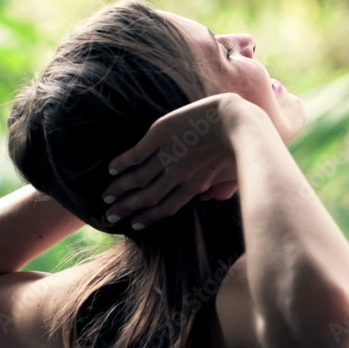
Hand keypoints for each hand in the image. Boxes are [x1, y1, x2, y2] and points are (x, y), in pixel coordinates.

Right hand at [101, 93, 251, 230]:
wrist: (238, 123)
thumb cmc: (242, 149)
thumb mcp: (232, 175)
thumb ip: (219, 189)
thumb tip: (206, 197)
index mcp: (194, 185)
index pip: (166, 207)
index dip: (149, 217)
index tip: (134, 225)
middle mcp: (177, 174)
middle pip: (147, 197)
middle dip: (127, 208)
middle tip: (109, 216)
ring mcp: (168, 155)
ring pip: (139, 178)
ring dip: (120, 188)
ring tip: (106, 197)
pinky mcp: (162, 134)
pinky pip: (137, 153)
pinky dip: (124, 163)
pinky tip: (111, 170)